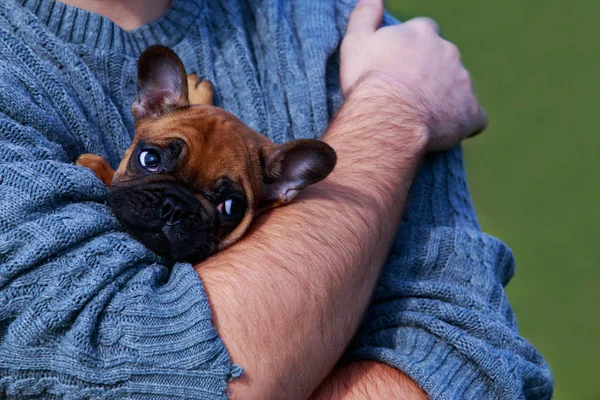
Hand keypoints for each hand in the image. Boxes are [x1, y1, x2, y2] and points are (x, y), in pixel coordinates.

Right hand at [340, 0, 486, 151]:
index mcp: (423, 33)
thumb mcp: (356, 42)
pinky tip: (447, 128)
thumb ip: (364, 16)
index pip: (424, 32)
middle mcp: (449, 51)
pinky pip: (474, 116)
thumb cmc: (369, 81)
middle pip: (444, 58)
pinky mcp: (471, 112)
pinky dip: (463, 120)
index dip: (412, 49)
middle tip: (408, 92)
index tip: (399, 65)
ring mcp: (463, 82)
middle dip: (431, 72)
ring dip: (445, 96)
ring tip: (421, 115)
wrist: (388, 118)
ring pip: (458, 86)